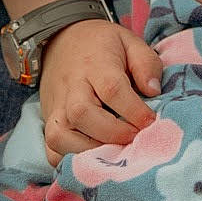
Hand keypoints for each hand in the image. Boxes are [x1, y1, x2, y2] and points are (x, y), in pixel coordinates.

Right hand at [37, 19, 162, 165]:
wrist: (62, 38)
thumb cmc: (103, 45)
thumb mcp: (129, 41)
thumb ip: (146, 63)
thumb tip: (153, 91)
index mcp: (95, 65)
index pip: (112, 89)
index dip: (134, 110)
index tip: (152, 122)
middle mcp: (72, 87)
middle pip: (83, 114)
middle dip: (112, 133)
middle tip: (135, 140)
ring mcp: (56, 107)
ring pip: (61, 136)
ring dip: (89, 151)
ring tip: (114, 154)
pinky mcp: (48, 121)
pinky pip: (51, 149)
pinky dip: (68, 161)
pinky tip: (92, 161)